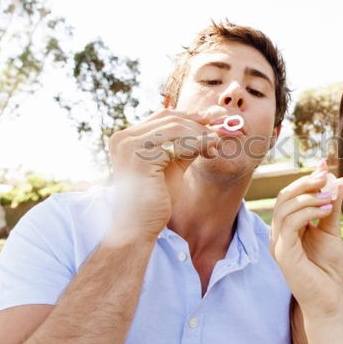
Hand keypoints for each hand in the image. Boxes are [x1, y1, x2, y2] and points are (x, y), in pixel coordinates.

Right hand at [106, 108, 219, 244]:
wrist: (139, 227)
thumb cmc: (155, 199)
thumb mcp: (172, 165)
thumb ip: (184, 145)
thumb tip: (209, 127)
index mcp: (127, 138)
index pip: (163, 116)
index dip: (191, 116)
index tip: (214, 119)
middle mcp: (123, 138)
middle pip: (170, 120)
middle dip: (199, 125)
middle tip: (219, 134)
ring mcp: (129, 147)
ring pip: (176, 129)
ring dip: (201, 135)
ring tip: (216, 145)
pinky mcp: (140, 159)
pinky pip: (177, 145)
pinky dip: (197, 145)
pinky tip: (210, 150)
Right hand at [270, 160, 342, 319]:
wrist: (330, 299)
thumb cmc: (329, 269)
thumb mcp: (331, 230)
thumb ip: (331, 205)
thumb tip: (337, 179)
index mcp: (288, 227)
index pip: (291, 196)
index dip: (306, 179)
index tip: (325, 166)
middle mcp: (279, 233)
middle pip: (285, 197)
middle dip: (306, 183)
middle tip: (326, 176)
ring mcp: (278, 243)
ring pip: (284, 208)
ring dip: (309, 197)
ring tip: (330, 196)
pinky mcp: (283, 253)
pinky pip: (289, 224)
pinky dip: (307, 212)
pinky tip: (325, 209)